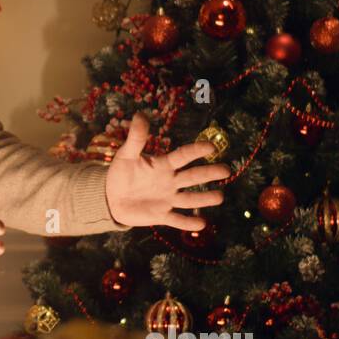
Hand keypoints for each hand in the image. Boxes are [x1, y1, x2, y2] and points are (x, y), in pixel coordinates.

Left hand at [104, 113, 229, 229]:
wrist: (112, 197)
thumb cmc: (122, 173)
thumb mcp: (126, 155)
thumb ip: (135, 138)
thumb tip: (140, 114)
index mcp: (163, 165)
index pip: (182, 156)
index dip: (195, 151)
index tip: (211, 146)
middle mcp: (170, 181)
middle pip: (192, 177)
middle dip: (209, 173)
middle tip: (226, 170)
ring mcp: (167, 199)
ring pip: (189, 199)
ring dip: (204, 198)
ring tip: (220, 197)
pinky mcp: (161, 215)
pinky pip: (177, 220)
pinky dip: (188, 223)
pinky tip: (201, 224)